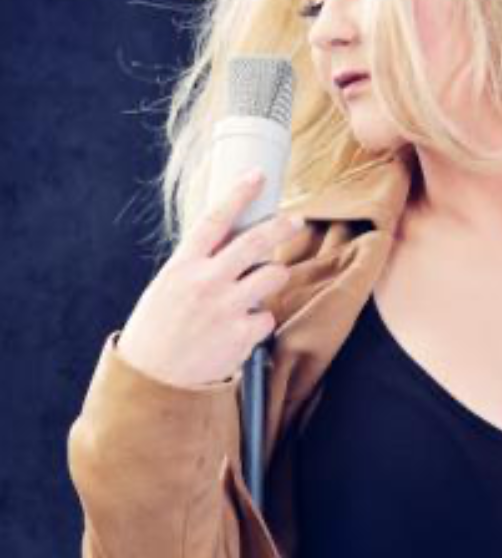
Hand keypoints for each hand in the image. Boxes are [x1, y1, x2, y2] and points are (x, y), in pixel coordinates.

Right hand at [117, 170, 303, 386]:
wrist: (151, 382)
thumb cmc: (158, 329)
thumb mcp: (168, 286)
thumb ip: (198, 263)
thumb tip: (229, 240)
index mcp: (183, 266)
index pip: (215, 219)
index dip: (239, 193)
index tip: (257, 176)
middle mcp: (205, 282)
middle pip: (254, 241)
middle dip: (281, 225)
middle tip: (296, 219)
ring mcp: (225, 308)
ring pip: (273, 274)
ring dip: (273, 276)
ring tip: (259, 286)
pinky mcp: (240, 336)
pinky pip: (267, 316)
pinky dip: (260, 321)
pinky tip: (241, 329)